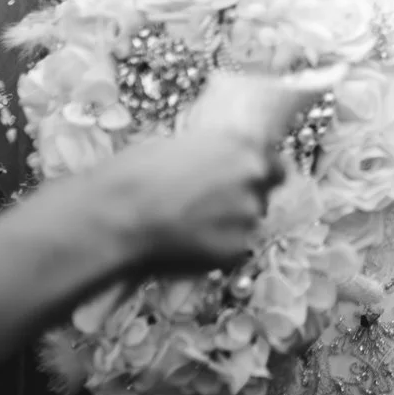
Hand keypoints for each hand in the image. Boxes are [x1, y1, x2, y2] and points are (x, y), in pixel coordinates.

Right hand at [100, 70, 337, 267]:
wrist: (118, 214)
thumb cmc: (135, 173)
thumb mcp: (176, 145)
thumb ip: (208, 155)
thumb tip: (210, 164)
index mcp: (242, 145)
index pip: (275, 165)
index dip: (259, 175)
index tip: (246, 182)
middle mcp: (254, 177)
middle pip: (262, 195)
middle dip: (242, 200)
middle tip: (210, 207)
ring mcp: (248, 216)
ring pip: (247, 224)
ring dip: (229, 225)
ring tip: (191, 227)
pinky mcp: (235, 250)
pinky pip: (233, 249)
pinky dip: (217, 248)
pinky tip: (188, 243)